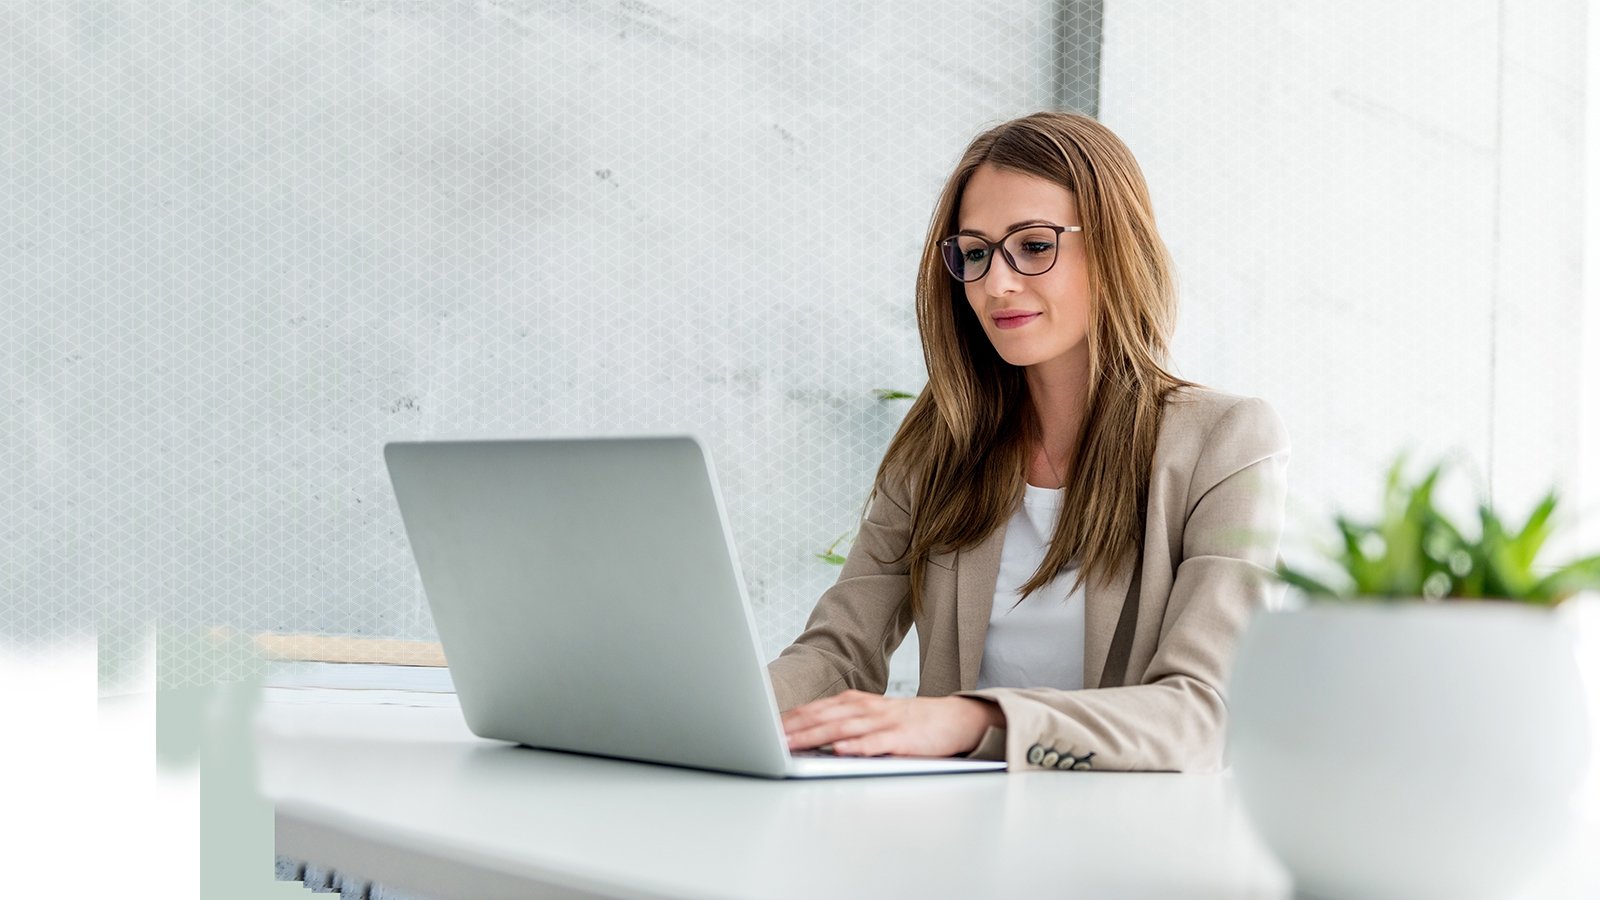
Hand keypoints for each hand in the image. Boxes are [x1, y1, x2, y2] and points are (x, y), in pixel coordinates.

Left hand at [781, 690, 1003, 757]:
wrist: (954, 719)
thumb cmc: (908, 723)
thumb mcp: (871, 718)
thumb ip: (843, 724)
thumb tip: (807, 736)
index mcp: (855, 703)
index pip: (815, 709)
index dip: (789, 718)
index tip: (763, 727)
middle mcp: (866, 708)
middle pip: (823, 717)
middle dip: (794, 728)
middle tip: (769, 737)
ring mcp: (884, 722)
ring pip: (843, 729)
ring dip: (815, 737)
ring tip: (792, 744)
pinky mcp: (903, 738)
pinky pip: (877, 743)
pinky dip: (858, 746)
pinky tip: (841, 751)